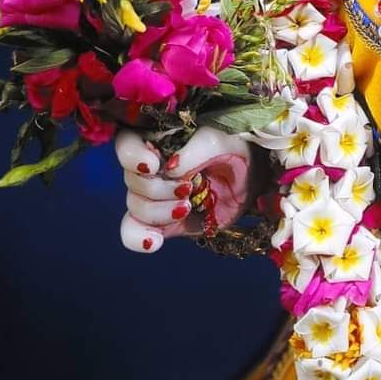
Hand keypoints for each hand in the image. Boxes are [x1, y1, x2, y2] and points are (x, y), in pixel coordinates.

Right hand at [116, 127, 253, 253]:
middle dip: (158, 188)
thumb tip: (170, 166)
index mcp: (161, 138)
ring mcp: (155, 196)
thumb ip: (198, 148)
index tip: (153, 165)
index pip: (127, 143)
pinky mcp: (163, 221)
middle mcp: (151, 167)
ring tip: (187, 207)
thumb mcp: (224, 140)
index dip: (131, 155)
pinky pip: (134, 231)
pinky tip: (154, 241)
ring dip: (159, 212)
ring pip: (135, 205)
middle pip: (132, 179)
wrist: (253, 178)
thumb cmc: (237, 149)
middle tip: (188, 188)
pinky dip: (139, 239)